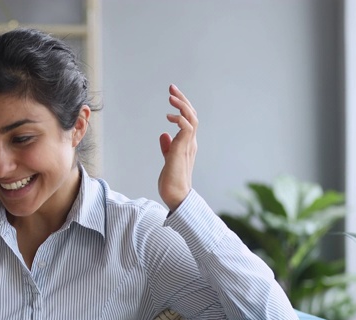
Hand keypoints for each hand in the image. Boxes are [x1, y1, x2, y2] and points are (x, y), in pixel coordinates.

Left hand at [158, 84, 197, 211]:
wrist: (176, 196)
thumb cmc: (172, 180)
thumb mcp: (168, 159)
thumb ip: (168, 147)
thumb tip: (164, 134)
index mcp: (188, 143)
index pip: (188, 119)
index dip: (182, 106)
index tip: (172, 95)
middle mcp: (190, 142)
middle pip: (192, 114)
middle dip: (182, 100)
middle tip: (171, 88)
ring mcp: (188, 146)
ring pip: (191, 119)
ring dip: (182, 106)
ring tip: (171, 97)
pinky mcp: (182, 150)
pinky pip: (186, 129)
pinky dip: (179, 120)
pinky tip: (169, 117)